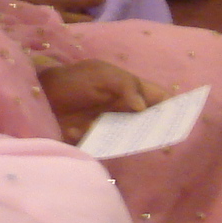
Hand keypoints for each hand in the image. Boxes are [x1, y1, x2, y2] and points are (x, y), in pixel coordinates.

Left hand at [37, 60, 170, 144]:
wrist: (42, 97)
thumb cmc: (74, 81)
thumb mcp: (101, 74)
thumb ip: (125, 86)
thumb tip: (144, 108)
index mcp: (131, 90)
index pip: (160, 99)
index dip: (172, 108)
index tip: (180, 121)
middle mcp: (126, 111)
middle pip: (150, 124)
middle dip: (153, 132)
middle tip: (147, 137)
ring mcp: (113, 128)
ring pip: (131, 139)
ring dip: (122, 139)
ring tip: (103, 130)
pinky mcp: (98, 142)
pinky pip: (107, 148)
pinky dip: (95, 141)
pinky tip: (76, 130)